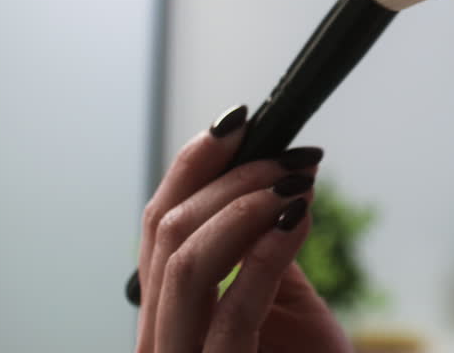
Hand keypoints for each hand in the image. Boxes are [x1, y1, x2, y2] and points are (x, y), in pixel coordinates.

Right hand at [135, 105, 351, 352]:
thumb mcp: (284, 310)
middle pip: (165, 233)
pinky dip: (265, 256)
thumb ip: (264, 255)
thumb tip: (275, 183)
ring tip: (294, 183)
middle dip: (227, 177)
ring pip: (183, 264)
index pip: (157, 226)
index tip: (238, 123)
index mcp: (169, 316)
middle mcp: (159, 340)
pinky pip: (231, 314)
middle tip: (284, 155)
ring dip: (243, 207)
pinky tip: (296, 222)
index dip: (193, 166)